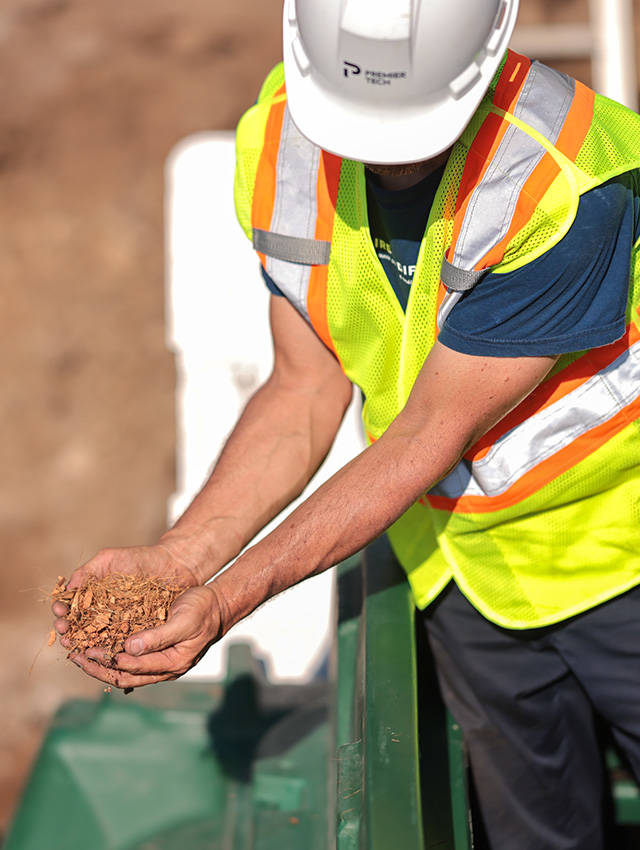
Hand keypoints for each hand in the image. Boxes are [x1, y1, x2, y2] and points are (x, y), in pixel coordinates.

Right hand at [51, 542, 200, 634]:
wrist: (173, 565)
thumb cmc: (140, 558)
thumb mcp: (110, 559)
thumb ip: (88, 570)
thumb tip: (67, 587)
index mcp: (92, 595)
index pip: (71, 606)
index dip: (62, 610)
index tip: (60, 611)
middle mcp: (102, 613)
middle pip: (79, 625)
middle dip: (68, 629)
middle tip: (64, 631)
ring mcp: (118, 624)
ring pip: (97, 638)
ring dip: (85, 643)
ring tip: (76, 644)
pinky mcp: (136, 632)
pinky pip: (121, 642)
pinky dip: (110, 648)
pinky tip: (103, 650)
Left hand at [67, 584, 222, 688]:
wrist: (218, 605)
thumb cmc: (203, 610)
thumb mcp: (184, 621)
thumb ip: (159, 636)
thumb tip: (129, 648)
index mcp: (172, 663)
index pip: (134, 666)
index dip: (109, 659)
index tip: (88, 649)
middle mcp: (164, 668)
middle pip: (124, 674)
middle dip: (98, 667)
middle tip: (75, 656)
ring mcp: (159, 662)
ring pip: (124, 669)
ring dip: (101, 664)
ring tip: (78, 654)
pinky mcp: (156, 653)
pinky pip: (129, 659)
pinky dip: (111, 654)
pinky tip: (96, 647)